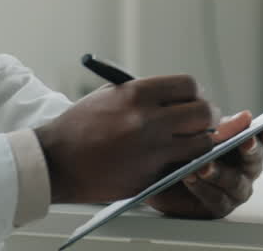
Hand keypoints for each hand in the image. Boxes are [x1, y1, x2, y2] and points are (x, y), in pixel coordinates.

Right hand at [35, 76, 216, 203]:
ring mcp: (150, 151)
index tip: (194, 99)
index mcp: (137, 94)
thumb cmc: (82, 126)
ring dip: (201, 142)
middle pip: (203, 113)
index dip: (196, 93)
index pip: (189, 85)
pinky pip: (181, 166)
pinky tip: (174, 159)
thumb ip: (149, 93)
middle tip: (203, 121)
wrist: (54, 161)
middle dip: (208, 116)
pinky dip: (182, 163)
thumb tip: (184, 96)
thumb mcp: (112, 95)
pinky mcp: (148, 176)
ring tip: (191, 141)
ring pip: (201, 143)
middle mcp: (147, 120)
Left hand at [148, 112, 262, 218]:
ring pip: (237, 183)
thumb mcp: (201, 132)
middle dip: (251, 150)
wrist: (157, 172)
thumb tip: (246, 117)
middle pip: (256, 159)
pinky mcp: (220, 206)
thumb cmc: (184, 148)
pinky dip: (205, 190)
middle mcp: (246, 167)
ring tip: (203, 166)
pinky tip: (192, 178)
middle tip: (244, 142)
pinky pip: (218, 201)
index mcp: (246, 143)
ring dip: (221, 174)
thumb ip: (224, 127)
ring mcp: (235, 188)